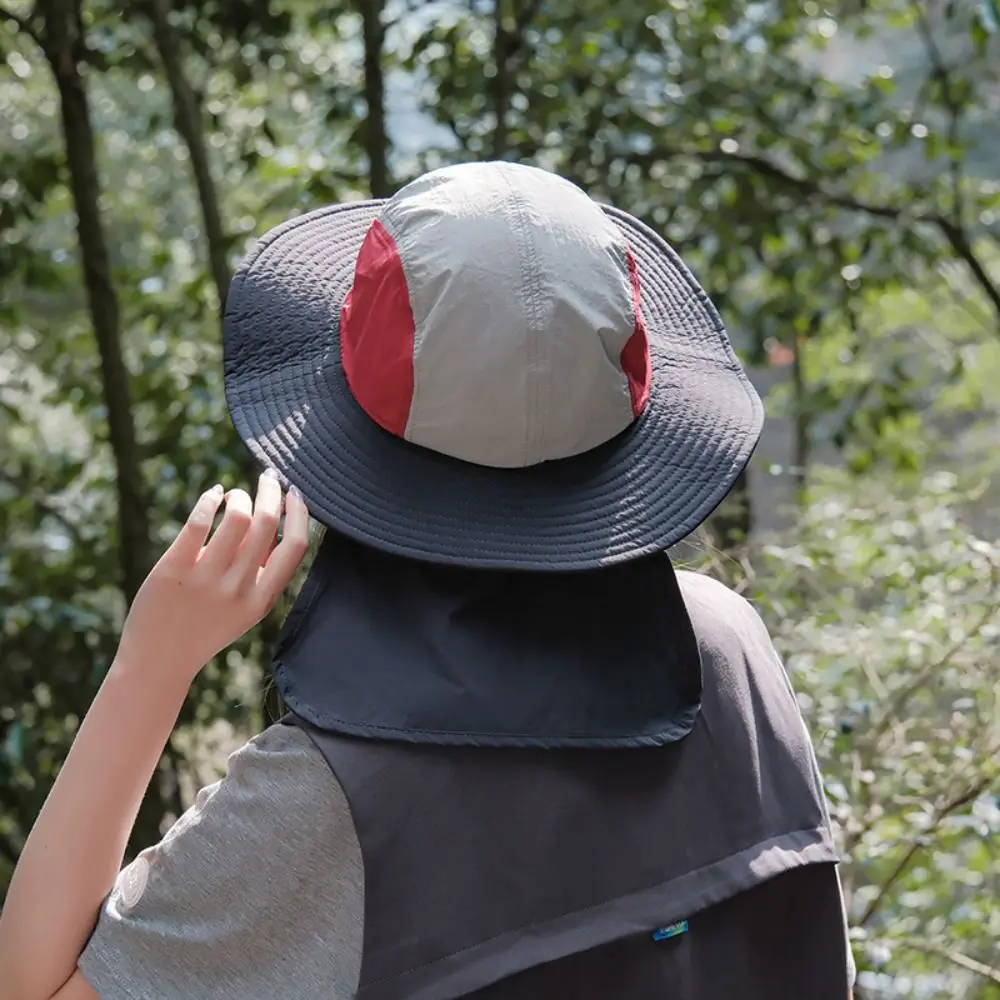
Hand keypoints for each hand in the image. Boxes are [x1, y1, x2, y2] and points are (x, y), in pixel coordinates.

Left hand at [117, 469, 309, 679]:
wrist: (158, 661)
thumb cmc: (205, 628)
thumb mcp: (245, 610)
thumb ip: (260, 574)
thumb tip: (272, 522)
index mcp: (261, 599)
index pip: (295, 546)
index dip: (300, 513)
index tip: (295, 494)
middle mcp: (238, 588)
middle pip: (267, 523)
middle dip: (272, 491)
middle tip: (268, 477)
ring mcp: (206, 579)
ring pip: (237, 517)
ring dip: (240, 495)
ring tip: (233, 494)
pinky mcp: (174, 569)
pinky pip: (200, 521)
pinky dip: (211, 499)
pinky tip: (213, 495)